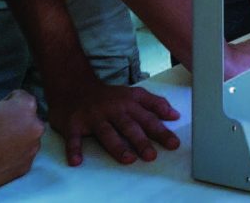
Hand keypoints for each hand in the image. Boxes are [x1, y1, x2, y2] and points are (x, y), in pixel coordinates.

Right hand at [0, 90, 44, 196]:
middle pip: (26, 117)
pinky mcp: (25, 167)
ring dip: (13, 138)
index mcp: (26, 107)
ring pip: (25, 137)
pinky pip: (20, 155)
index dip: (3, 101)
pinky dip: (10, 155)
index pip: (19, 96)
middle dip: (12, 119)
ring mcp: (32, 149)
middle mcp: (36, 127)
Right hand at [45, 75, 179, 166]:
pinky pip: (74, 138)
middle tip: (151, 156)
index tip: (174, 143)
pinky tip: (76, 161)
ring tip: (128, 159)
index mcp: (129, 103)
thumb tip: (175, 115)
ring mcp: (93, 117)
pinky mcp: (74, 124)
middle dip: (141, 141)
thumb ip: (155, 103)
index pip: (149, 118)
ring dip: (117, 146)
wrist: (75, 87)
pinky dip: (74, 149)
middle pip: (129, 126)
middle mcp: (113, 109)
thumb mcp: (134, 94)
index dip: (162, 130)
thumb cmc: (109, 96)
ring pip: (107, 132)